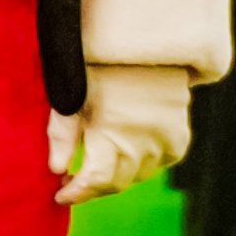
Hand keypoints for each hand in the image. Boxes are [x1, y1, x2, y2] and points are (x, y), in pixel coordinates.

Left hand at [53, 71, 195, 206]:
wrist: (143, 40)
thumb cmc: (98, 65)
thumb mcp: (71, 96)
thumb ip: (62, 135)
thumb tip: (56, 169)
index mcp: (113, 131)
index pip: (96, 180)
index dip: (77, 193)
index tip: (60, 195)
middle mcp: (144, 141)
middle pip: (117, 183)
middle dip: (93, 187)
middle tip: (73, 183)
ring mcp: (165, 140)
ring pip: (138, 176)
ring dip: (117, 176)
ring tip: (98, 166)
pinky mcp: (179, 135)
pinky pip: (160, 163)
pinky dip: (143, 165)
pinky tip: (127, 153)